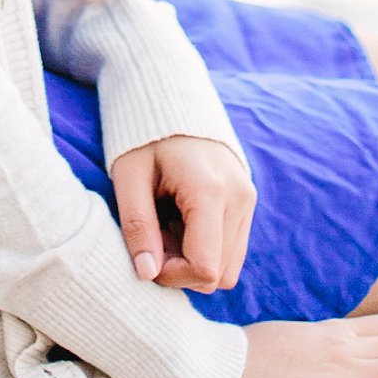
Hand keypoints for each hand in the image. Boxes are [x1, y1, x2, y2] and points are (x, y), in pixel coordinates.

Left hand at [109, 132, 251, 290]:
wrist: (172, 101)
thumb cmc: (142, 138)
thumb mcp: (128, 176)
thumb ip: (137, 226)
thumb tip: (147, 274)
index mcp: (209, 191)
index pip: (205, 268)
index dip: (173, 275)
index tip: (146, 256)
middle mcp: (239, 199)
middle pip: (220, 275)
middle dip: (183, 271)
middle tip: (153, 239)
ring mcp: (248, 201)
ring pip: (229, 267)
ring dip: (195, 261)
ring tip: (166, 228)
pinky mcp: (247, 203)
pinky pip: (232, 249)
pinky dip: (206, 249)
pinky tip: (180, 223)